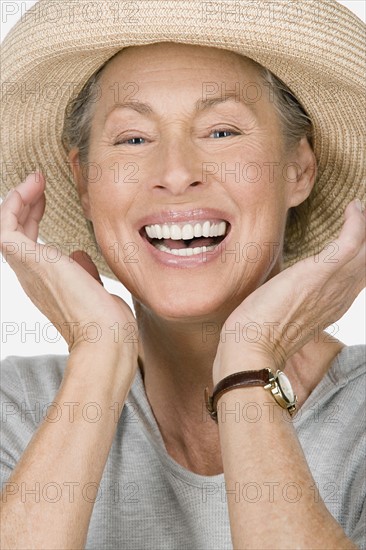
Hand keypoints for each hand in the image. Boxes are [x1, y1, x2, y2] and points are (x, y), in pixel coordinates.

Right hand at [0, 172, 137, 357]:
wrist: (107, 337)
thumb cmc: (107, 321)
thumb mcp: (94, 289)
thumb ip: (83, 272)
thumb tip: (78, 255)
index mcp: (46, 282)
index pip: (31, 244)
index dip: (34, 218)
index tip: (46, 197)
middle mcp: (31, 275)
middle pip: (16, 233)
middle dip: (26, 204)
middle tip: (39, 182)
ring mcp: (27, 268)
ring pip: (5, 227)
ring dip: (17, 199)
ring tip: (36, 179)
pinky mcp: (29, 260)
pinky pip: (5, 226)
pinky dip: (14, 203)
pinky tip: (33, 188)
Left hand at [213, 199, 365, 382]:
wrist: (252, 345)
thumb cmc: (260, 330)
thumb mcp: (286, 311)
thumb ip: (295, 297)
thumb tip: (286, 284)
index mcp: (334, 305)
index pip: (360, 276)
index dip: (363, 256)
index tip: (357, 235)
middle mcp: (341, 295)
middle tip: (362, 218)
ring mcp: (334, 284)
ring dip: (365, 227)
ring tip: (359, 209)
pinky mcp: (320, 272)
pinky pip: (351, 242)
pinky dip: (356, 223)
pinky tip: (353, 207)